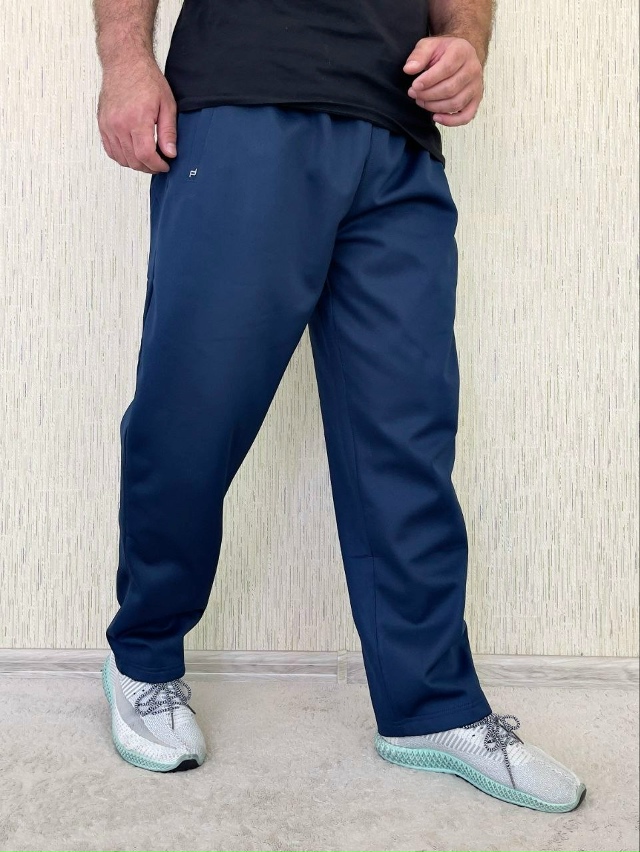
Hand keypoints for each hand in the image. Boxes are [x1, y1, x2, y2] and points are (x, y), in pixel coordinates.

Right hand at [97, 57, 176, 172]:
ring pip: (121, 158)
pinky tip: (133, 153)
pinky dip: (122, 157)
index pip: (145, 155)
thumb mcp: (167, 104)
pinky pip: (110, 150)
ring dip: (135, 164)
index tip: (165, 165)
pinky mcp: (102, 124)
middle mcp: (119, 124)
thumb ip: (168, 132)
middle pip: (133, 160)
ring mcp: (108, 125)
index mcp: (137, 119)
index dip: (157, 166)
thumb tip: (170, 153)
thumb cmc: (146, 78)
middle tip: (158, 164)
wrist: (124, 62)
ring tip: (147, 160)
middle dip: (148, 167)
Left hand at [403, 36, 483, 125]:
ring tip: (421, 101)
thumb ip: (419, 55)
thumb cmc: (443, 52)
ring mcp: (476, 86)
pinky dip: (450, 121)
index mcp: (462, 51)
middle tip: (414, 94)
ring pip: (456, 103)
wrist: (461, 55)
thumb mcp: (429, 46)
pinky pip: (466, 116)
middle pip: (450, 89)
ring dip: (434, 107)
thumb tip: (409, 69)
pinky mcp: (475, 100)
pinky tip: (436, 117)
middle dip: (428, 95)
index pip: (447, 68)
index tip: (414, 86)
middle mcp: (473, 69)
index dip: (429, 80)